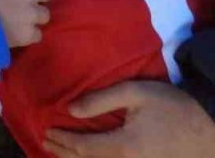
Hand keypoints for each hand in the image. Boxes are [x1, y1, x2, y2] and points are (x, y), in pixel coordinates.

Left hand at [45, 81, 214, 157]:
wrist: (210, 129)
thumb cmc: (172, 107)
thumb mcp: (135, 93)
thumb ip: (100, 100)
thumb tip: (71, 110)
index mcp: (123, 146)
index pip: (83, 148)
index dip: (62, 141)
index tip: (46, 131)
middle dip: (64, 153)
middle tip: (46, 142)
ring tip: (60, 152)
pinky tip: (87, 157)